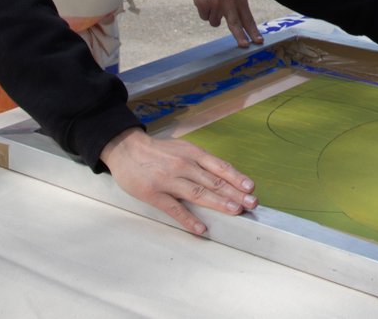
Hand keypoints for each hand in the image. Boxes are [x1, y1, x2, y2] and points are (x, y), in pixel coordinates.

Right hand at [101, 128, 257, 234]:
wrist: (126, 149)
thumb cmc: (158, 151)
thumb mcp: (182, 149)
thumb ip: (201, 162)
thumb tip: (224, 175)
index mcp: (192, 153)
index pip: (220, 167)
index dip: (237, 178)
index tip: (250, 188)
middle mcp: (183, 165)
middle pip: (214, 181)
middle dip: (235, 193)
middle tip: (251, 203)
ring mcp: (168, 180)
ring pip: (198, 193)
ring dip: (218, 203)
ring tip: (235, 211)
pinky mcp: (154, 194)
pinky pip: (174, 209)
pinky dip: (189, 219)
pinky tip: (201, 228)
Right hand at [146, 0, 261, 47]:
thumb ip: (238, 8)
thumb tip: (245, 27)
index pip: (248, 18)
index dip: (253, 31)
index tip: (259, 41)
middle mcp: (229, 1)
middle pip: (236, 24)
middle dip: (240, 36)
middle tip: (244, 46)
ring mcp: (216, 2)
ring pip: (215, 22)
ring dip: (212, 16)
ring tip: (211, 3)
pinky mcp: (203, 3)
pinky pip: (204, 17)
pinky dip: (203, 11)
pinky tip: (204, 0)